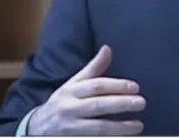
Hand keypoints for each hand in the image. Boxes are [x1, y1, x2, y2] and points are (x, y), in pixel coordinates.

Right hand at [27, 45, 145, 135]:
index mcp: (71, 91)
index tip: (135, 87)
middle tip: (141, 102)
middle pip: (98, 106)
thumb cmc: (62, 102)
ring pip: (97, 128)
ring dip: (119, 127)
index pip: (95, 86)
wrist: (36, 128)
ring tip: (138, 126)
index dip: (116, 85)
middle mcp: (70, 108)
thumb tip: (108, 48)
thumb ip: (93, 68)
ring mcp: (70, 128)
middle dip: (120, 104)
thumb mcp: (73, 84)